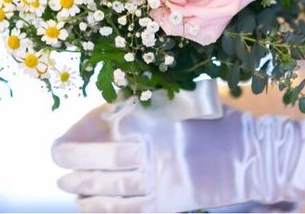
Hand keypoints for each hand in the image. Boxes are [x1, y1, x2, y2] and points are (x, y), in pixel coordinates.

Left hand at [51, 102, 304, 212]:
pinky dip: (105, 211)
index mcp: (145, 123)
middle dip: (72, 164)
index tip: (64, 140)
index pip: (99, 131)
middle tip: (57, 162)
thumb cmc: (212, 119)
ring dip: (83, 190)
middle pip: (96, 163)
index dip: (78, 136)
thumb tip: (110, 111)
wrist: (247, 154)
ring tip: (67, 186)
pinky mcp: (166, 205)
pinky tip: (89, 208)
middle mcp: (145, 154)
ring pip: (108, 191)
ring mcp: (155, 183)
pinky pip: (128, 212)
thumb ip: (141, 104)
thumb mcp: (174, 101)